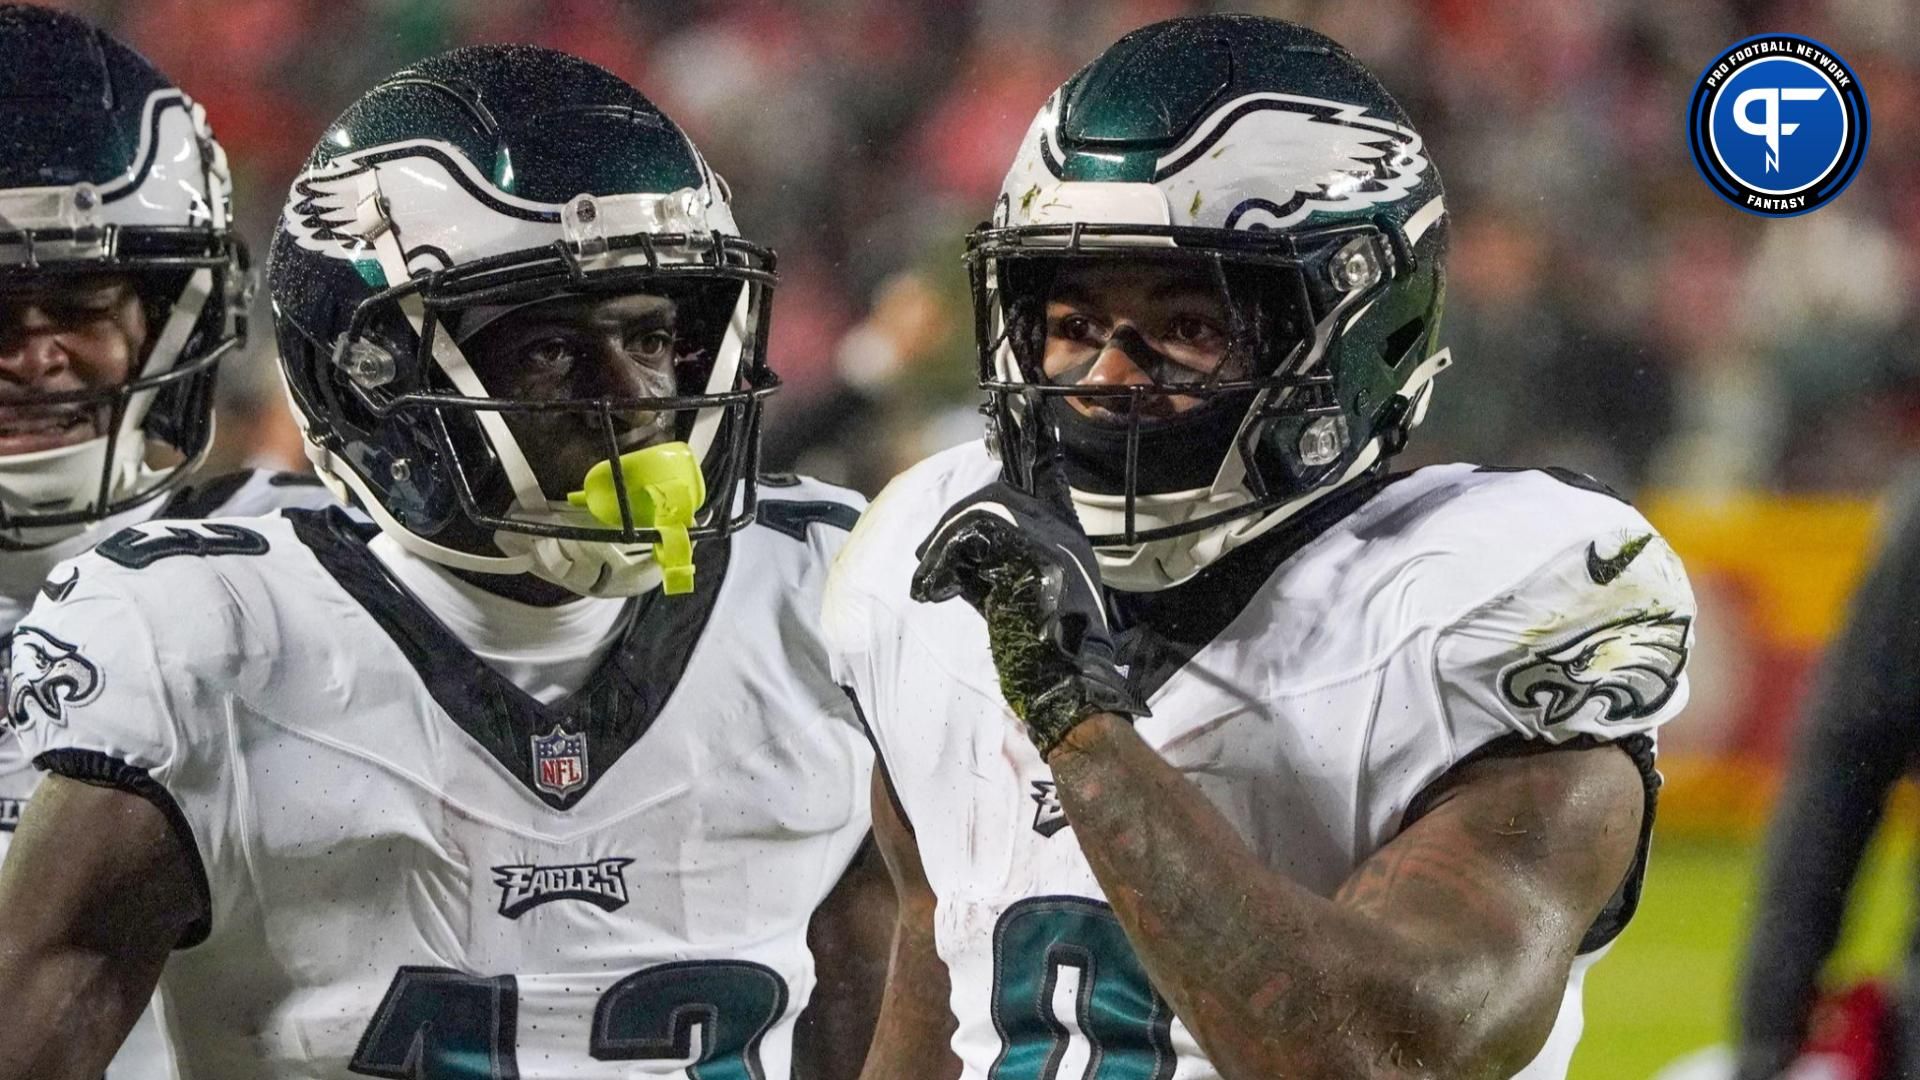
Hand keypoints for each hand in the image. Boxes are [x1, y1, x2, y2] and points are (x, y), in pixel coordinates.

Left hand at [910, 415, 1144, 755]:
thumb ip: (989, 563)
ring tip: (930, 588)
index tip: (1020, 395)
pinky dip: (940, 566)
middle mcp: (1060, 529)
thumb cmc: (1038, 650)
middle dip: (951, 528)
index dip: (1034, 441)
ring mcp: (1048, 536)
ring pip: (976, 515)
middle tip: (928, 562)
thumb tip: (948, 550)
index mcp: (1063, 535)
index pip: (1046, 472)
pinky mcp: (1029, 551)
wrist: (1066, 683)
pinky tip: (934, 593)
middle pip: (994, 495)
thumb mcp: (1010, 594)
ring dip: (942, 552)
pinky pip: (967, 538)